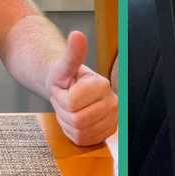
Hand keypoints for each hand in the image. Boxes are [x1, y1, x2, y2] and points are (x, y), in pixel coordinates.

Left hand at [46, 31, 117, 145]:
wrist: (69, 90)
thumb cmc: (65, 78)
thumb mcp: (64, 66)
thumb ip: (72, 53)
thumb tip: (77, 35)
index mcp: (103, 85)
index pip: (72, 102)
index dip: (60, 97)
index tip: (64, 88)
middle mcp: (113, 103)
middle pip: (76, 119)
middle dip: (63, 110)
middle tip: (65, 100)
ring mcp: (112, 120)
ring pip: (79, 131)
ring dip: (68, 122)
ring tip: (70, 109)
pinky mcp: (106, 133)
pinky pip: (83, 140)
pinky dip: (73, 132)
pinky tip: (75, 120)